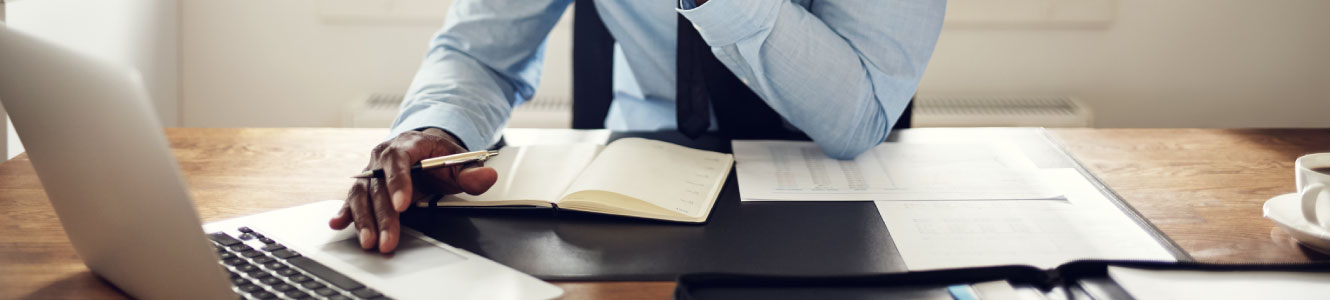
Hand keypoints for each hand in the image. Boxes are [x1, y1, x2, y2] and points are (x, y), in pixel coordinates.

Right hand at [328, 128, 496, 252]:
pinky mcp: (364, 186)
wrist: (423, 148)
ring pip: (362, 195)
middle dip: (383, 215)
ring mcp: (370, 172)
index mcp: (407, 144)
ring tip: (369, 241)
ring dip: (364, 219)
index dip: (398, 182)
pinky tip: (338, 224)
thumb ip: (472, 172)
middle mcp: (382, 157)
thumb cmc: (438, 155)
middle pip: (379, 185)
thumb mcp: (458, 161)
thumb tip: (488, 177)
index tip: (402, 205)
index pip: (399, 161)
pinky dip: (344, 212)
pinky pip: (352, 199)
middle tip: (388, 238)